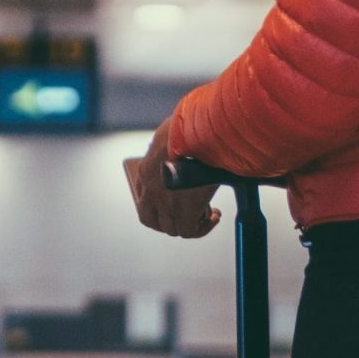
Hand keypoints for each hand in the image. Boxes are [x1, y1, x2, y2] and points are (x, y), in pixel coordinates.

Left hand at [122, 119, 221, 239]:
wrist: (200, 130)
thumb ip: (175, 147)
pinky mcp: (184, 209)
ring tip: (206, 215)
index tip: (173, 205)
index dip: (159, 207)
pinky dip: (203, 228)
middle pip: (155, 221)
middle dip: (173, 221)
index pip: (144, 200)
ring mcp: (166, 202)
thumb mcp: (174, 135)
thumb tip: (186, 149)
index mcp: (146, 172)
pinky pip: (190, 231)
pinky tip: (214, 216)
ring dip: (190, 225)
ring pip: (173, 228)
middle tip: (190, 215)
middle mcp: (151, 190)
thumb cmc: (191, 126)